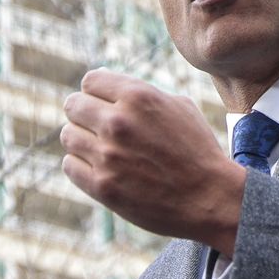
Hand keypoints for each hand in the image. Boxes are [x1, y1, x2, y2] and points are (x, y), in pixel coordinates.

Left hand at [62, 70, 246, 254]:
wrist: (210, 198)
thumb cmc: (198, 150)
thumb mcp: (180, 106)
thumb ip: (142, 93)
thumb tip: (108, 84)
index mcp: (138, 97)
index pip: (90, 81)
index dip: (97, 92)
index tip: (103, 103)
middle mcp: (118, 122)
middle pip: (73, 105)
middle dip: (85, 114)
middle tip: (98, 127)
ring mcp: (107, 155)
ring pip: (68, 136)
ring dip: (82, 140)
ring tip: (102, 149)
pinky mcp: (102, 185)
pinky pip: (70, 165)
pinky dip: (81, 165)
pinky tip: (101, 168)